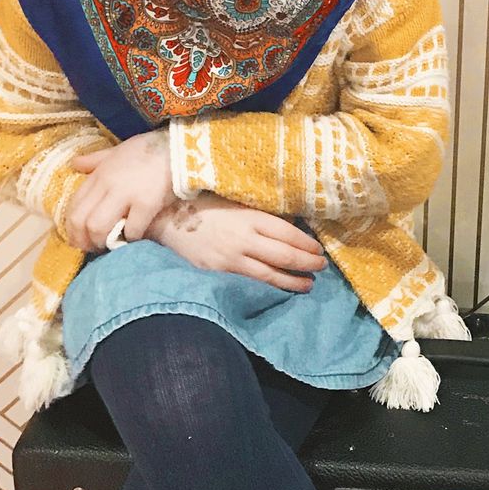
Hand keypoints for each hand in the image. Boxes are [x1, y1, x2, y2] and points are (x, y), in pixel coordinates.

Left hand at [66, 132, 177, 250]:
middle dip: (83, 240)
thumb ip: (95, 160)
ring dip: (102, 242)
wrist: (178, 147)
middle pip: (80, 220)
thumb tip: (74, 164)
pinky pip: (131, 230)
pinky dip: (130, 238)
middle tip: (93, 248)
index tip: (80, 238)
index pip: (73, 206)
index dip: (72, 228)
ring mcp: (126, 195)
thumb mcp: (116, 150)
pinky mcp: (147, 204)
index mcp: (98, 174)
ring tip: (111, 245)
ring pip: (98, 227)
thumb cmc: (148, 150)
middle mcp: (107, 185)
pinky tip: (134, 238)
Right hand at [147, 193, 328, 291]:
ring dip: (293, 281)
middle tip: (321, 266)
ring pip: (270, 274)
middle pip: (285, 255)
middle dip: (307, 263)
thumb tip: (289, 225)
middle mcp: (243, 238)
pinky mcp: (219, 271)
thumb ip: (259, 214)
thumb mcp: (235, 201)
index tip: (318, 249)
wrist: (166, 217)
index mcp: (249, 216)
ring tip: (308, 284)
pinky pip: (250, 280)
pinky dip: (269, 285)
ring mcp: (230, 258)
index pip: (288, 233)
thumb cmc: (203, 204)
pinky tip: (281, 288)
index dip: (307, 244)